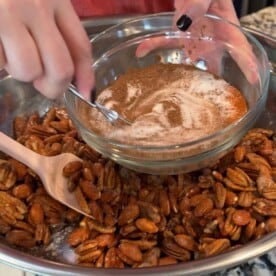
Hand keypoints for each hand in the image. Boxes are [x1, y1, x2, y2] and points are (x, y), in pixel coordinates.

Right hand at [0, 0, 93, 98]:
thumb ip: (53, 24)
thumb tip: (66, 71)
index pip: (80, 46)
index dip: (86, 76)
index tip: (87, 94)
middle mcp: (35, 5)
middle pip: (60, 68)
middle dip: (52, 86)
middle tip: (40, 83)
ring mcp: (6, 13)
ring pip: (28, 70)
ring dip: (18, 70)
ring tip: (7, 49)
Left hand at [136, 0, 257, 83]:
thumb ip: (198, 2)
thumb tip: (184, 24)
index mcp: (224, 27)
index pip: (239, 49)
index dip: (246, 66)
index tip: (251, 82)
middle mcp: (211, 39)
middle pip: (214, 67)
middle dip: (211, 85)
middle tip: (205, 102)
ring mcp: (195, 39)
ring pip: (189, 63)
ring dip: (180, 76)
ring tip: (172, 93)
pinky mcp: (180, 35)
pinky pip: (165, 43)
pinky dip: (152, 46)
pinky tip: (140, 52)